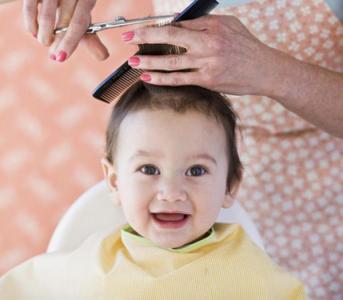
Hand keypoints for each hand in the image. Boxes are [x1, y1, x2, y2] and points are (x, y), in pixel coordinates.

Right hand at [23, 0, 108, 61]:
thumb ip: (92, 39)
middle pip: (64, 21)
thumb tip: (103, 57)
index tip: (61, 57)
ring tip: (46, 42)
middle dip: (58, 43)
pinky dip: (31, 25)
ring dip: (44, 36)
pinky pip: (30, 9)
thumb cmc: (72, 7)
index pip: (80, 23)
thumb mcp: (83, 19)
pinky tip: (35, 32)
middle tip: (55, 56)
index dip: (70, 42)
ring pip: (46, 16)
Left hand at [123, 14, 282, 95]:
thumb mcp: (230, 25)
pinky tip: (149, 76)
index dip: (156, 27)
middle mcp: (208, 43)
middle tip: (128, 38)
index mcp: (212, 27)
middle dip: (146, 36)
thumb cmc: (247, 47)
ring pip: (172, 61)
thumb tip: (180, 23)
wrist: (264, 70)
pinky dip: (163, 78)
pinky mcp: (207, 80)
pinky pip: (181, 79)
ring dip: (150, 61)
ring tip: (134, 61)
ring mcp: (207, 63)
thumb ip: (204, 24)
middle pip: (170, 37)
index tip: (140, 30)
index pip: (178, 25)